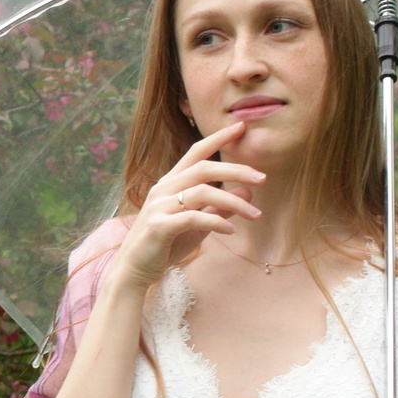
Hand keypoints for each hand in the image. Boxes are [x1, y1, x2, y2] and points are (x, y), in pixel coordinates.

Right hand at [114, 123, 266, 289]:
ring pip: (202, 192)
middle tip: (263, 178)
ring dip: (233, 202)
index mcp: (171, 183)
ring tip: (255, 215)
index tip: (241, 127)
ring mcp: (159, 207)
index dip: (218, 138)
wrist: (134, 270)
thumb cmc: (166, 245)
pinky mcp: (159, 226)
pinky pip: (193, 218)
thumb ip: (220, 208)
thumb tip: (248, 192)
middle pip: (204, 168)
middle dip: (236, 170)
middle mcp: (164, 189)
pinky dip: (215, 223)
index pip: (196, 152)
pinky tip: (231, 231)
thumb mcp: (199, 225)